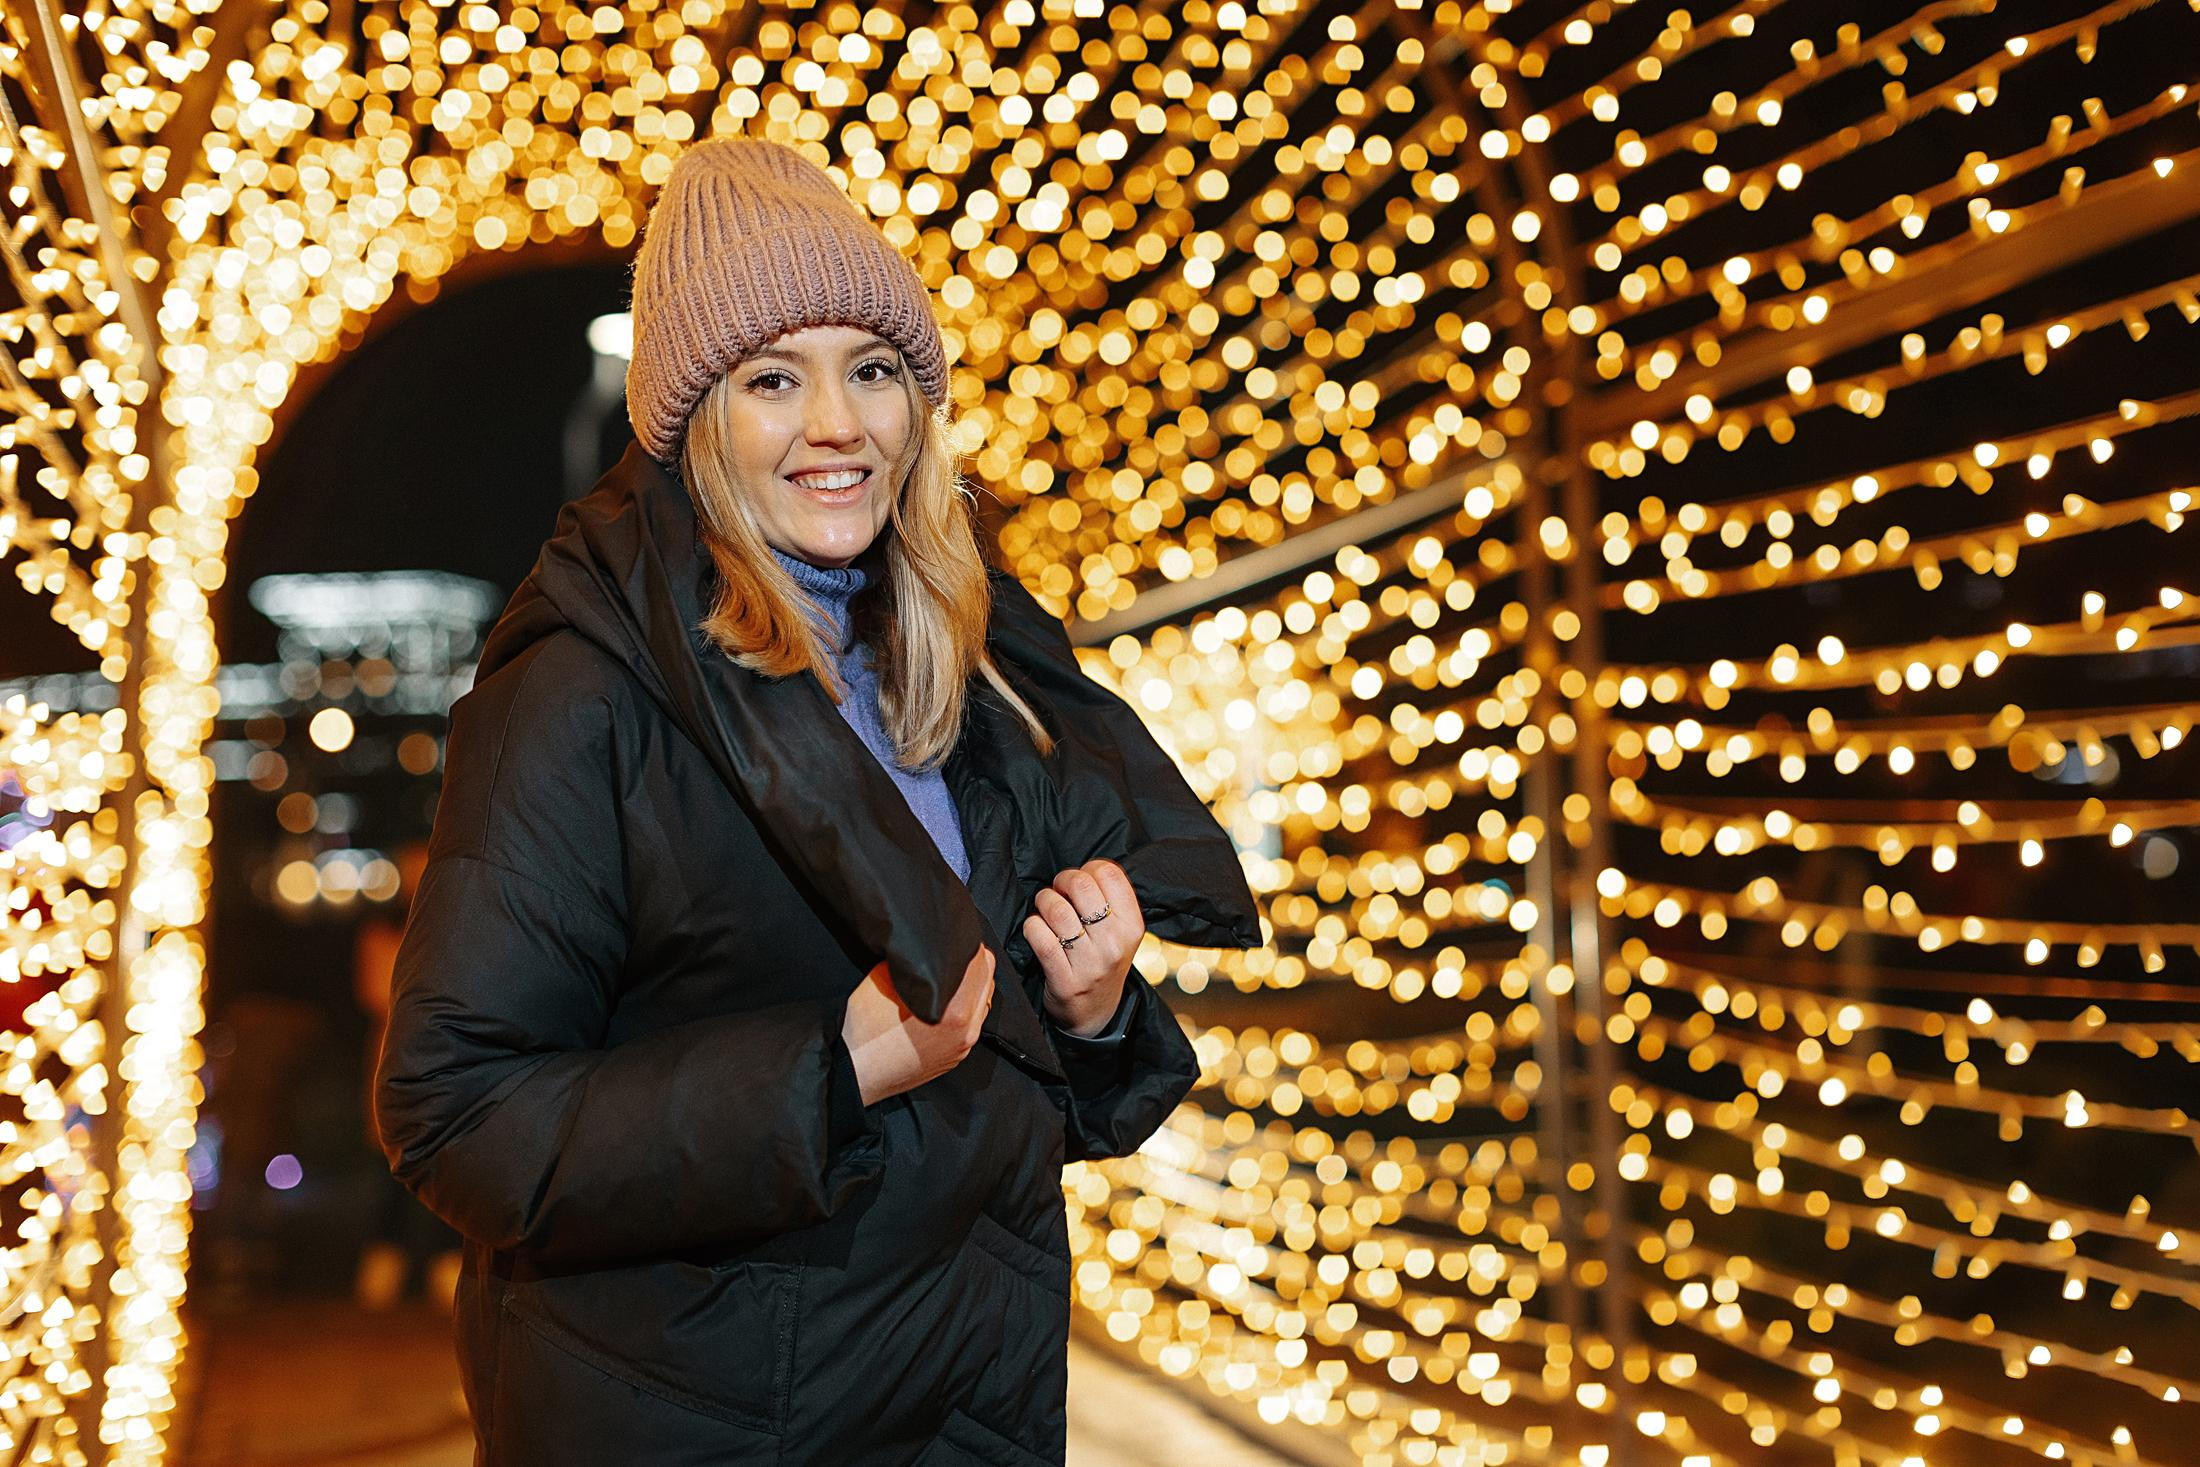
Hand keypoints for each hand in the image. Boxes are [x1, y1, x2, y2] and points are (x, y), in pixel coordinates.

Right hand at [841, 947, 993, 1105]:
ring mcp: (962, 1048)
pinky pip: (970, 1025)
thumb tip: (926, 947)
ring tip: (948, 976)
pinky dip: (964, 1010)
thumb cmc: (864, 1030)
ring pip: (981, 1005)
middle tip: (953, 953)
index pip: (981, 964)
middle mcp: (967, 1032)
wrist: (854, 1073)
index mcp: (956, 1012)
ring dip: (970, 988)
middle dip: (972, 965)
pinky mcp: (954, 1058)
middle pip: (987, 983)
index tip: (956, 939)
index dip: (968, 946)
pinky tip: (943, 1003)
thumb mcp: (884, 978)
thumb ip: (915, 961)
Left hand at [1022, 860, 1143, 1037]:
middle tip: (1058, 892)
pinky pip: (1040, 937)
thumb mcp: (1121, 932)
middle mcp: (1115, 943)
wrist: (1095, 1013)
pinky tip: (1037, 931)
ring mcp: (1090, 963)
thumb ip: (1109, 899)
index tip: (1081, 882)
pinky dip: (1032, 927)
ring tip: (1045, 911)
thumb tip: (1083, 869)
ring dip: (1044, 903)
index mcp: (1132, 925)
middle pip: (1081, 886)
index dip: (1088, 869)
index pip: (1109, 873)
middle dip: (1062, 881)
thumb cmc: (1102, 961)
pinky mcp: (1065, 979)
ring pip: (1057, 910)